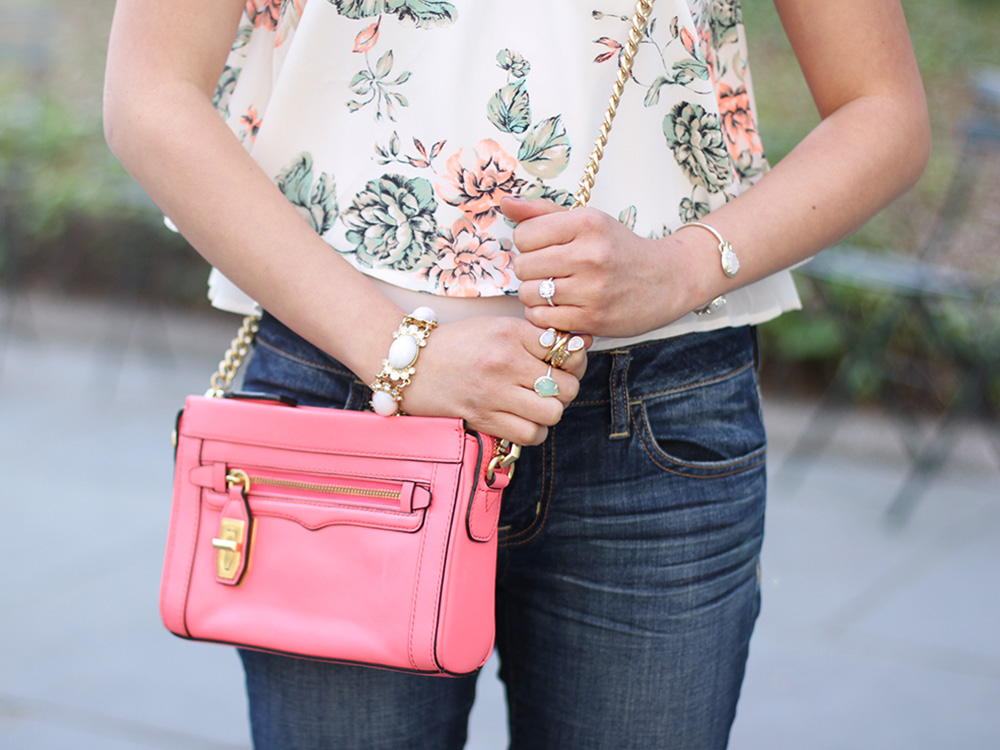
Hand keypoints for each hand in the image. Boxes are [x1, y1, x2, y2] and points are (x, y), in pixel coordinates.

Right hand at [401, 316, 590, 445]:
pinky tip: (523, 419)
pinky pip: (529, 435)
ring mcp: (493, 393)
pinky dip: (533, 431)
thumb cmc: (458, 344)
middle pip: (565, 387)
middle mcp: (504, 362)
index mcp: (510, 333)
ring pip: (551, 414)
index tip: (562, 363)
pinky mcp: (482, 418)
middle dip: (565, 390)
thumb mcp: (497, 327)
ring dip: (549, 413)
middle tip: (552, 387)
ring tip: (537, 405)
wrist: (411, 363)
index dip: (573, 361)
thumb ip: (535, 337)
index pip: (566, 352)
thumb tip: (581, 344)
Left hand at [502, 197, 704, 337]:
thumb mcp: (587, 221)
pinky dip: (544, 314)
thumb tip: (504, 203)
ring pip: (528, 294)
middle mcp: (590, 254)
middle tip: (548, 270)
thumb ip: (543, 212)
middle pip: (522, 265)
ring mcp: (592, 289)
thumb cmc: (619, 249)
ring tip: (553, 289)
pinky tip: (559, 306)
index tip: (545, 247)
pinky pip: (542, 318)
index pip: (523, 234)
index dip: (527, 243)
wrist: (666, 281)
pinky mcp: (592, 318)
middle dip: (529, 269)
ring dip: (535, 294)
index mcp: (587, 223)